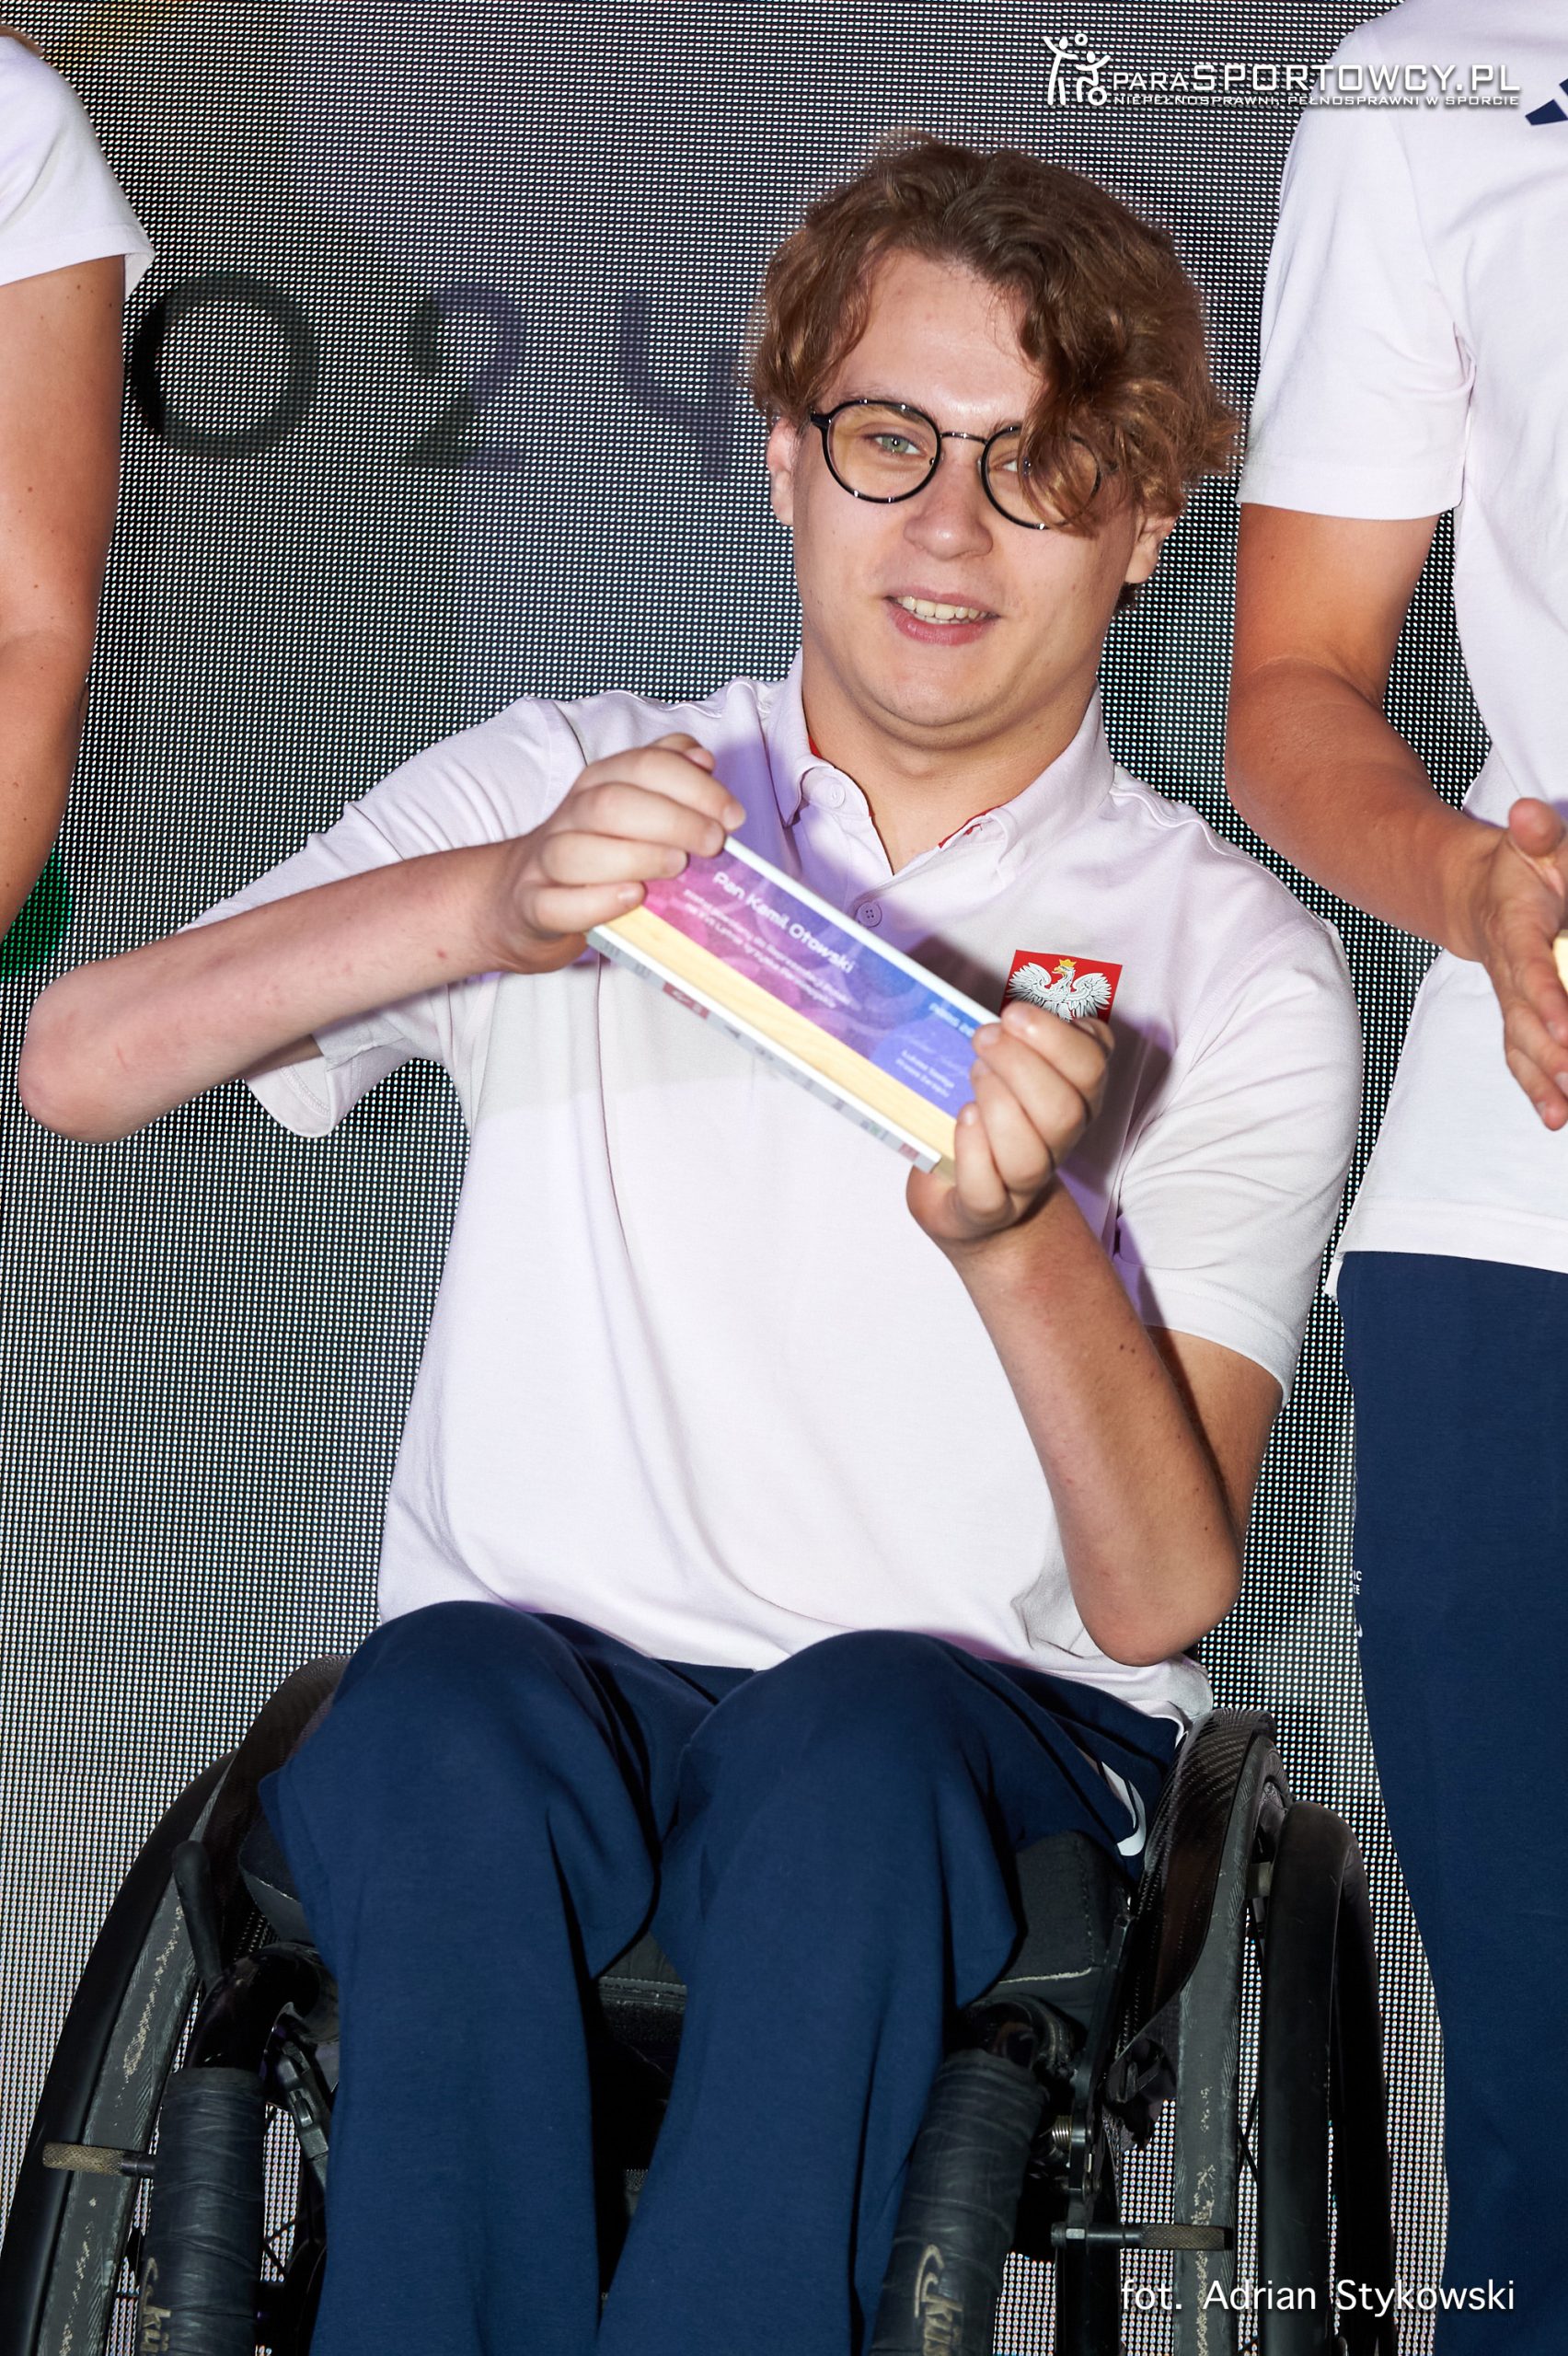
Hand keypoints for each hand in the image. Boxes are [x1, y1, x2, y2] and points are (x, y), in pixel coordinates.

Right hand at [480, 734, 743, 973]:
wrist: (521, 898)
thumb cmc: (595, 853)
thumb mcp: (631, 807)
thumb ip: (666, 777)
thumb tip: (701, 758)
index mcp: (598, 784)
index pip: (643, 766)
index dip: (693, 786)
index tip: (732, 816)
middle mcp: (571, 816)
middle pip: (613, 804)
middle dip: (673, 820)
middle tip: (714, 844)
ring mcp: (546, 862)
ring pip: (578, 851)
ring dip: (637, 856)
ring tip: (678, 867)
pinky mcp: (533, 905)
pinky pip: (556, 903)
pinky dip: (596, 902)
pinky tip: (632, 898)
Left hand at [906, 1002, 1111, 1249]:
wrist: (967, 1199)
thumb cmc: (986, 1119)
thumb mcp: (1008, 1069)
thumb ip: (1019, 1036)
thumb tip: (1007, 1010)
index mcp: (1075, 1099)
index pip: (1093, 1067)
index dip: (1057, 1037)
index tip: (1014, 1013)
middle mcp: (1059, 1143)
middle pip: (1066, 1111)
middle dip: (1022, 1065)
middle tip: (984, 1038)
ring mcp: (1024, 1183)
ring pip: (1031, 1156)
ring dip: (1000, 1106)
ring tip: (973, 1075)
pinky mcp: (985, 1210)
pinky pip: (987, 1190)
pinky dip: (973, 1150)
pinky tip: (964, 1117)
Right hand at [1462, 799, 1567, 1127]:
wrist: (1477, 896)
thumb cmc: (1521, 868)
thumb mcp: (1535, 841)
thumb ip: (1538, 833)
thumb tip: (1527, 814)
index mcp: (1515, 929)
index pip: (1530, 966)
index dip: (1544, 996)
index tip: (1563, 1025)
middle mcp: (1508, 973)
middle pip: (1523, 1021)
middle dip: (1548, 1055)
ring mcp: (1511, 1000)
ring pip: (1522, 1047)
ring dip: (1543, 1082)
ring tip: (1563, 1111)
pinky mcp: (1519, 1019)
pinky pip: (1524, 1058)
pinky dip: (1538, 1089)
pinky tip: (1557, 1116)